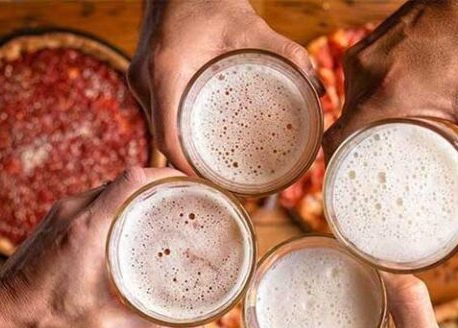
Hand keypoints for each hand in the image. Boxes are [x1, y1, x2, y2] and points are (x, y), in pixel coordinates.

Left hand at [0, 167, 202, 327]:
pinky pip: (98, 197)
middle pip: (128, 179)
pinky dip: (121, 201)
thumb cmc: (48, 319)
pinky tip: (137, 221)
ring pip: (112, 186)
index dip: (166, 175)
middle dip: (162, 183)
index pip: (132, 180)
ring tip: (171, 209)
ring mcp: (64, 210)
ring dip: (141, 192)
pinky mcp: (58, 216)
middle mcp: (76, 211)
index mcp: (89, 230)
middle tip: (191, 200)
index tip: (192, 186)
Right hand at [128, 0, 319, 173]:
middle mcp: (146, 80)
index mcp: (167, 72)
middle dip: (189, 163)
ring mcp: (140, 80)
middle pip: (163, 138)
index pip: (168, 137)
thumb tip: (317, 87)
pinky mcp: (143, 78)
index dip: (187, 167)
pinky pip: (157, 114)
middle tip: (221, 179)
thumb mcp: (249, 26)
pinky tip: (199, 138)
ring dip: (181, 148)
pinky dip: (176, 129)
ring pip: (159, 127)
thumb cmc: (208, 0)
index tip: (212, 181)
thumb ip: (285, 53)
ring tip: (212, 165)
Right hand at [323, 1, 457, 200]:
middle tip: (371, 165)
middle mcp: (363, 78)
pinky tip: (387, 105)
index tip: (345, 180)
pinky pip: (353, 86)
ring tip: (381, 135)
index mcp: (384, 97)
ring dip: (361, 122)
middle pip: (343, 126)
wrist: (457, 1)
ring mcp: (357, 61)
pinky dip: (366, 100)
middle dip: (355, 147)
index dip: (335, 166)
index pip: (337, 141)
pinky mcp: (359, 51)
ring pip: (347, 105)